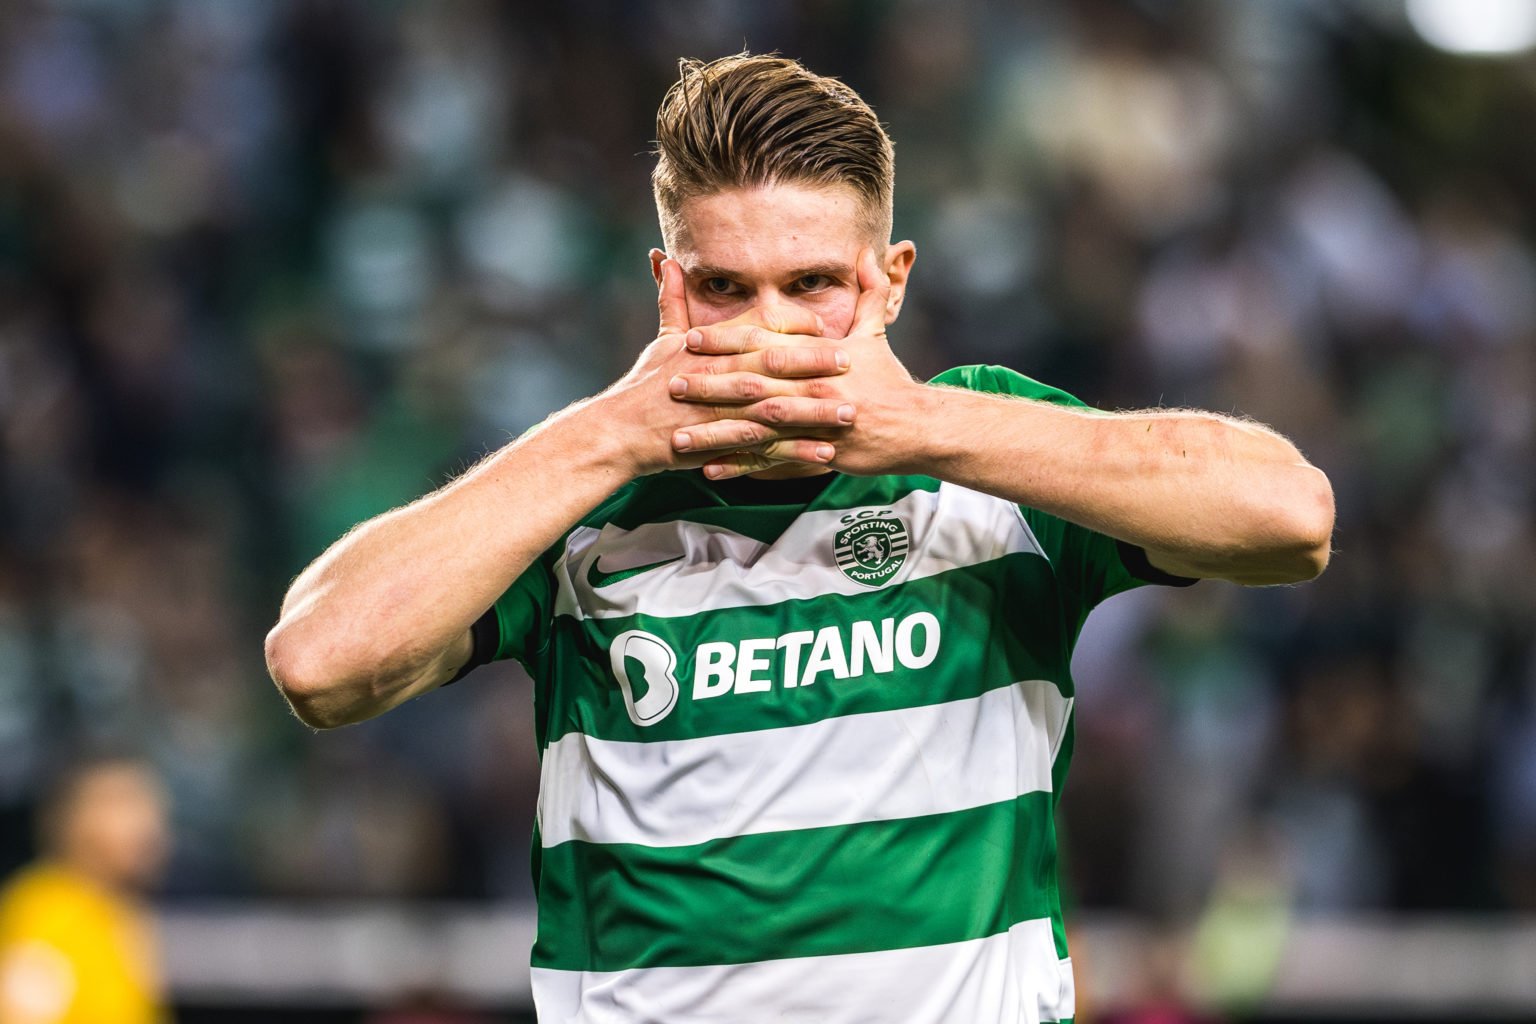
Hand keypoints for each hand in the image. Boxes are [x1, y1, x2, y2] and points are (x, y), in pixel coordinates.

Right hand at [593, 259, 856, 477]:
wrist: (620, 432)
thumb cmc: (643, 386)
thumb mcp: (661, 339)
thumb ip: (673, 299)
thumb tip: (668, 259)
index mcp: (708, 348)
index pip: (756, 330)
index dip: (792, 328)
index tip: (825, 328)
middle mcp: (716, 376)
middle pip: (772, 366)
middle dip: (813, 364)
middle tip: (851, 363)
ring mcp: (719, 412)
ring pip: (775, 409)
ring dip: (814, 412)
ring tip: (849, 413)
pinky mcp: (720, 445)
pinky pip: (765, 450)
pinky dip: (795, 453)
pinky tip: (825, 454)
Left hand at [670, 248, 925, 478]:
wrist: (917, 426)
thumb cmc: (891, 380)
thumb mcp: (877, 332)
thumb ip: (868, 292)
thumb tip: (865, 253)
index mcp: (818, 356)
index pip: (763, 343)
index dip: (724, 340)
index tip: (690, 338)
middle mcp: (812, 388)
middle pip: (752, 385)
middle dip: (709, 385)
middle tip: (671, 386)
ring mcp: (813, 424)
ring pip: (756, 428)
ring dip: (716, 433)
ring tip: (680, 437)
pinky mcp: (817, 454)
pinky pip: (773, 461)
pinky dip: (742, 466)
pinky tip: (712, 470)